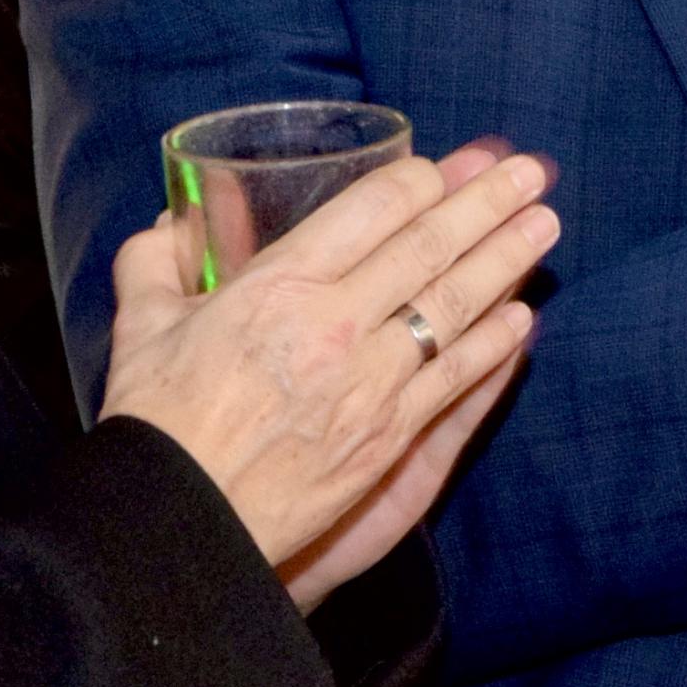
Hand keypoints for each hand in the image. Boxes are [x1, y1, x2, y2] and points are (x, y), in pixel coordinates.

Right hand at [103, 142, 558, 607]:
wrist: (181, 523)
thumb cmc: (156, 423)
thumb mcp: (141, 327)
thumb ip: (152, 264)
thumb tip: (163, 225)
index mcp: (278, 286)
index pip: (373, 210)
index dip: (422, 180)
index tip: (454, 163)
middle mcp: (335, 325)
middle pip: (429, 247)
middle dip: (487, 202)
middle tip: (531, 171)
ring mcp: (371, 383)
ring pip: (455, 305)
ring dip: (507, 259)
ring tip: (545, 224)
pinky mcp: (389, 439)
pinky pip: (457, 379)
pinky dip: (495, 344)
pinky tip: (522, 318)